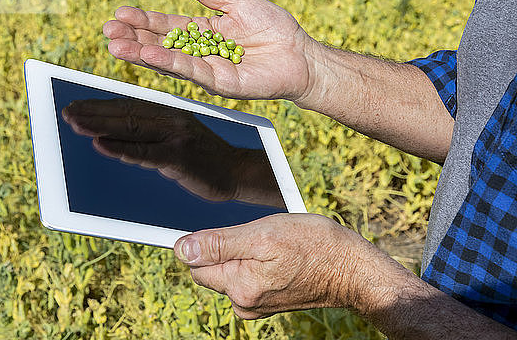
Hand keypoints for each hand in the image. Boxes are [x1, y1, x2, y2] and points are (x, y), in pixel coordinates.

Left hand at [62, 98, 284, 206]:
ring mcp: (176, 136)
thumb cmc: (201, 158)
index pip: (128, 105)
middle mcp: (171, 118)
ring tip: (74, 122)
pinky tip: (100, 145)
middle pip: (125, 113)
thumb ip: (148, 134)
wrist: (235, 172)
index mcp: (168, 111)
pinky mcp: (180, 157)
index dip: (100, 104)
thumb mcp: (174, 139)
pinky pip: (145, 153)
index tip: (74, 104)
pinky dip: (121, 149)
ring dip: (99, 125)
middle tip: (66, 112)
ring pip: (131, 128)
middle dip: (93, 112)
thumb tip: (110, 136)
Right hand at [103, 0, 316, 101]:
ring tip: (116, 46)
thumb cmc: (273, 28)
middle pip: (160, 47)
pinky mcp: (220, 84)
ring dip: (141, 54)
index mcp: (201, 33)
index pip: (166, 28)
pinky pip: (191, 72)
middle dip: (133, 40)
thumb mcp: (236, 1)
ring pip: (169, 62)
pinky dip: (170, 63)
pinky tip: (149, 56)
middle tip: (108, 33)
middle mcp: (200, 54)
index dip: (143, 22)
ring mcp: (208, 71)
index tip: (119, 14)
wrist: (300, 54)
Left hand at [173, 213, 382, 318]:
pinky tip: (279, 254)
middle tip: (258, 234)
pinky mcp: (268, 299)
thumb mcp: (263, 235)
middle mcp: (244, 302)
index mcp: (239, 288)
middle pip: (213, 267)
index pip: (196, 264)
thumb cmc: (314, 246)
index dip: (201, 243)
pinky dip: (257, 260)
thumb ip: (219, 244)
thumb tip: (182, 249)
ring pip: (232, 268)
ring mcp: (256, 303)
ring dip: (244, 251)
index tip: (218, 231)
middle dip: (227, 246)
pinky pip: (249, 274)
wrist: (352, 269)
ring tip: (274, 244)